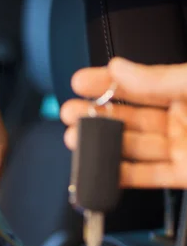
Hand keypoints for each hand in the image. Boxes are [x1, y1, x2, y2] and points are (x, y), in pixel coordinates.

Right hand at [61, 57, 186, 187]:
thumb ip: (162, 78)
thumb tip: (121, 69)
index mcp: (185, 90)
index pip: (138, 85)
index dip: (107, 83)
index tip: (80, 82)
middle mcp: (180, 119)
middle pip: (129, 118)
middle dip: (95, 115)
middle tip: (69, 113)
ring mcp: (180, 148)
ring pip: (132, 147)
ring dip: (101, 144)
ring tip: (75, 139)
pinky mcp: (183, 175)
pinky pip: (148, 176)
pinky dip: (122, 175)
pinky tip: (102, 168)